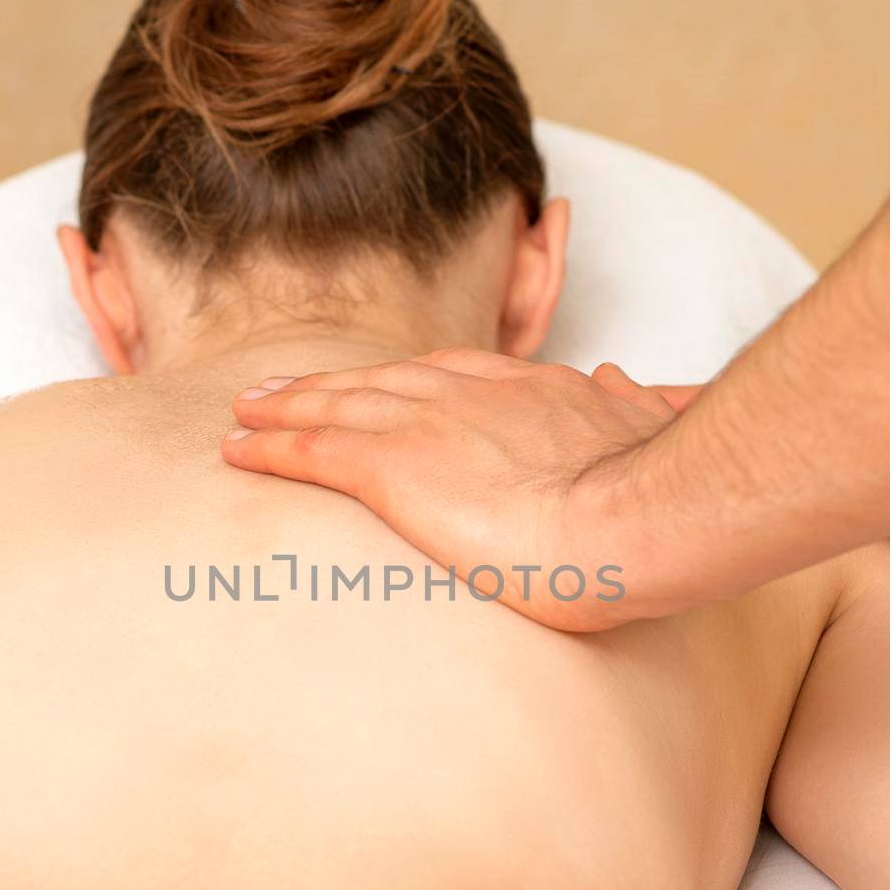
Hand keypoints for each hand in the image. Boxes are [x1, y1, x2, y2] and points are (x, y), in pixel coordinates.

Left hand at [221, 348, 678, 630]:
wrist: (636, 512)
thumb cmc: (654, 487)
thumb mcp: (651, 424)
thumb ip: (633, 403)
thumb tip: (629, 381)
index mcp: (523, 389)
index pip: (443, 377)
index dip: (398, 382)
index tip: (371, 386)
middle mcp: (465, 393)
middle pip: (377, 382)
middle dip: (326, 385)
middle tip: (280, 389)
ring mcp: (423, 424)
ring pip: (334, 408)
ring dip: (284, 408)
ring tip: (244, 412)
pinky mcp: (390, 466)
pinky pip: (311, 453)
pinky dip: (268, 448)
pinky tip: (235, 449)